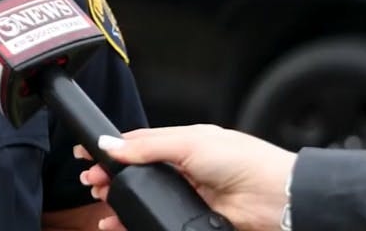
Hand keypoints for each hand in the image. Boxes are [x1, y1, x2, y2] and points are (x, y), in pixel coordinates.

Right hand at [75, 125, 296, 230]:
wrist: (278, 198)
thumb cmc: (244, 161)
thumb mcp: (190, 143)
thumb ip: (148, 146)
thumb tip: (111, 145)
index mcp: (183, 143)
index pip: (138, 143)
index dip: (112, 149)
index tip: (87, 153)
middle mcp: (184, 169)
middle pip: (137, 174)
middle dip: (111, 177)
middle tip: (90, 183)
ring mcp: (188, 195)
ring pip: (145, 199)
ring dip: (120, 202)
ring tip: (101, 204)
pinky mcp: (194, 219)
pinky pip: (158, 221)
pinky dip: (137, 223)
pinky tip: (120, 224)